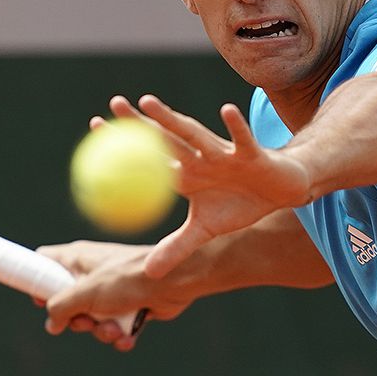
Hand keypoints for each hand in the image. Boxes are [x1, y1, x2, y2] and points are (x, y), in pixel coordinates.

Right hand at [38, 240, 192, 350]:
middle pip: (65, 302)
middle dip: (76, 320)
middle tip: (86, 320)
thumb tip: (51, 323)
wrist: (174, 283)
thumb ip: (60, 306)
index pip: (44, 262)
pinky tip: (127, 335)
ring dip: (100, 331)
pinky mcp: (127, 305)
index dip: (37, 281)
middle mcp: (91, 273)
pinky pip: (113, 327)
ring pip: (90, 319)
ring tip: (114, 328)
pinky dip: (119, 335)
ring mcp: (109, 290)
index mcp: (77, 258)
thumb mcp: (86, 292)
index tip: (40, 301)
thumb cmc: (129, 277)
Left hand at [111, 95, 311, 278]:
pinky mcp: (250, 154)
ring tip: (148, 103)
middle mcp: (198, 158)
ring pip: (193, 134)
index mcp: (185, 173)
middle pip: (165, 137)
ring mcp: (222, 154)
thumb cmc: (239, 205)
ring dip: (171, 119)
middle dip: (140, 121)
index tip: (95, 126)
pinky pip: (241, 139)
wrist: (280, 193)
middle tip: (114, 103)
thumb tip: (149, 274)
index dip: (125, 143)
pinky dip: (235, 127)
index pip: (149, 156)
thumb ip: (177, 247)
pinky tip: (226, 111)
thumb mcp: (205, 230)